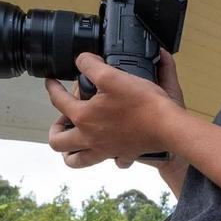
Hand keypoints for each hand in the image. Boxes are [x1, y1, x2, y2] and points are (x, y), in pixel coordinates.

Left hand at [46, 53, 177, 166]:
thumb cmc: (143, 104)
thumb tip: (82, 60)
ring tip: (74, 140)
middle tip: (62, 119)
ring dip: (70, 152)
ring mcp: (106, 149)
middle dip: (55, 130)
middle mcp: (90, 137)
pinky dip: (106, 156)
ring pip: (78, 160)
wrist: (168, 127)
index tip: (52, 81)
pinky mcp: (123, 154)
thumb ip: (91, 66)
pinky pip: (111, 161)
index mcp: (84, 117)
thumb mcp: (113, 76)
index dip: (52, 87)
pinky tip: (110, 146)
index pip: (58, 101)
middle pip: (58, 142)